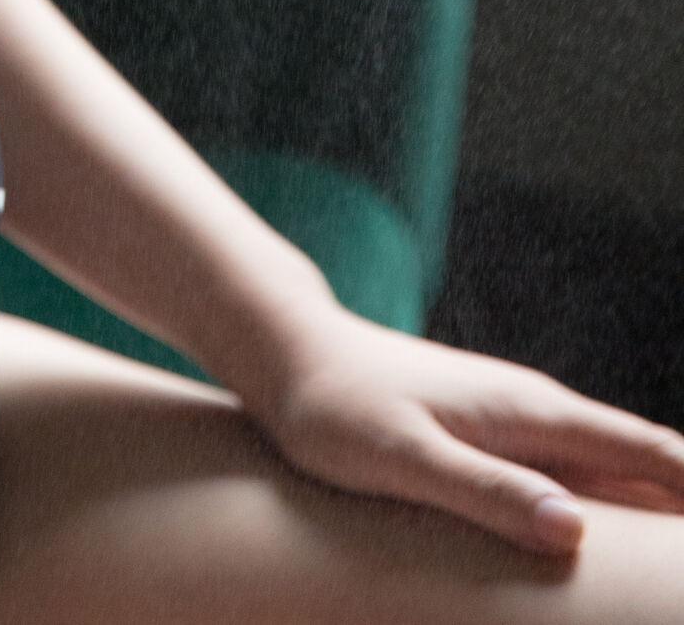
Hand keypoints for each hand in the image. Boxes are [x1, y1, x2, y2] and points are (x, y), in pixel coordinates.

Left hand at [235, 306, 683, 558]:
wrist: (288, 353)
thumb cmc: (337, 408)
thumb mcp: (406, 458)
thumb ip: (487, 490)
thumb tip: (575, 531)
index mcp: (534, 414)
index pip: (651, 453)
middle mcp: (538, 413)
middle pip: (646, 465)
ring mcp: (515, 425)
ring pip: (613, 475)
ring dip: (653, 517)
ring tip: (671, 579)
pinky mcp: (490, 440)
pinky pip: (571, 480)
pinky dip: (607, 514)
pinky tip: (606, 552)